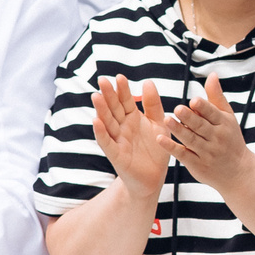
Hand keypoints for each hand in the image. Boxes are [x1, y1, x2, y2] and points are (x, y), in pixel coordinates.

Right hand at [94, 74, 172, 196]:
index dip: (122, 89)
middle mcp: (123, 127)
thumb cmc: (155, 149)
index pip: (126, 100)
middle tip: (102, 80)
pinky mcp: (116, 155)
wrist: (154, 177)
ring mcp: (118, 140)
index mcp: (133, 118)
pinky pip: (107, 143)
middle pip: (114, 109)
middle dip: (108, 95)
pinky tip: (96, 122)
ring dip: (101, 110)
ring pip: (108, 123)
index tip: (120, 77)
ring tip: (96, 96)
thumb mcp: (159, 124)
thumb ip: (153, 105)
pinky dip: (101, 133)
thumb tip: (147, 81)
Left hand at [165, 73, 254, 191]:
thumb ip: (216, 97)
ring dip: (179, 130)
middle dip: (190, 118)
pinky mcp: (198, 165)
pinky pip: (184, 155)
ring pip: (191, 140)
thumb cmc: (230, 140)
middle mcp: (217, 138)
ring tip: (166, 120)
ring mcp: (207, 153)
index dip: (204, 107)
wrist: (239, 172)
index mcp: (224, 124)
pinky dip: (172, 148)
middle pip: (201, 127)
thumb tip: (211, 74)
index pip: (213, 114)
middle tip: (178, 108)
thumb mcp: (228, 118)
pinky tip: (160, 139)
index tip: (193, 100)